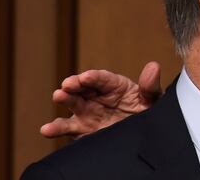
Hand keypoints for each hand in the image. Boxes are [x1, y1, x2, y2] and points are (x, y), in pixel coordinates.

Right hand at [40, 61, 161, 138]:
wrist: (144, 133)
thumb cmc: (147, 110)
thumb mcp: (152, 98)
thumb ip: (150, 85)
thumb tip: (154, 67)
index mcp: (114, 85)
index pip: (102, 78)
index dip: (94, 77)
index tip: (86, 77)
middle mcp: (98, 97)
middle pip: (83, 88)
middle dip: (74, 85)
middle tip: (66, 86)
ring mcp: (89, 113)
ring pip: (73, 105)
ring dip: (64, 100)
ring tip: (57, 97)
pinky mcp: (83, 129)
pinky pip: (68, 129)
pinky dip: (56, 129)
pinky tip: (46, 129)